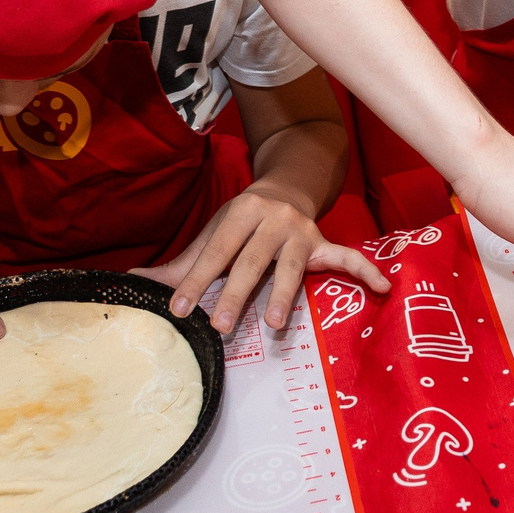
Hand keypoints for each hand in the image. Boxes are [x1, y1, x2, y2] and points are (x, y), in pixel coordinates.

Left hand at [137, 182, 392, 334]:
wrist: (287, 185)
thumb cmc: (242, 221)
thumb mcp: (211, 235)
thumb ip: (178, 266)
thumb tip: (129, 285)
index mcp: (240, 214)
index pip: (215, 253)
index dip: (196, 281)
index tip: (177, 310)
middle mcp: (273, 220)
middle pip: (251, 262)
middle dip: (235, 294)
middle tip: (220, 326)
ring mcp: (302, 232)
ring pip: (291, 267)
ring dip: (282, 296)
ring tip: (273, 327)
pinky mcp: (324, 242)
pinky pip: (347, 257)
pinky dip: (365, 272)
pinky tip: (384, 288)